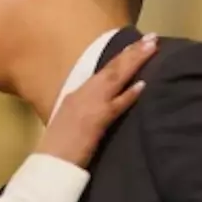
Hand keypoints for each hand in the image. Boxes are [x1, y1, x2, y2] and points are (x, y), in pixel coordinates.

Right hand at [36, 33, 156, 166]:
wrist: (50, 163)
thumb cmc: (58, 147)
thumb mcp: (71, 121)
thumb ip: (86, 110)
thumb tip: (102, 105)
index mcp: (77, 95)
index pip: (103, 72)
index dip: (121, 57)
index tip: (137, 45)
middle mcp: (83, 94)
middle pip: (111, 69)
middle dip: (132, 52)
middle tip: (151, 38)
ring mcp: (89, 105)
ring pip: (115, 78)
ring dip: (134, 61)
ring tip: (151, 47)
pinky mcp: (95, 120)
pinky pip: (115, 105)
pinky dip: (128, 95)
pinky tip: (142, 85)